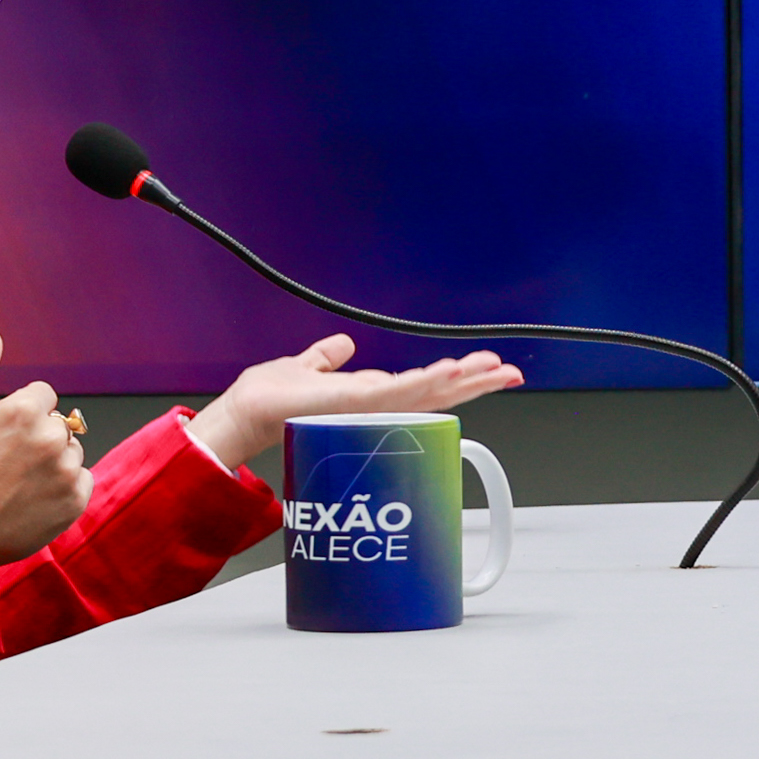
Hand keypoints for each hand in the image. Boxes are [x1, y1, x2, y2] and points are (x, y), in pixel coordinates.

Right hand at [0, 330, 92, 562]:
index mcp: (25, 411)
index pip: (43, 395)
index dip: (20, 415)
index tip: (2, 437)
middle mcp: (51, 438)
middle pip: (59, 423)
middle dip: (38, 436)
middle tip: (7, 463)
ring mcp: (66, 471)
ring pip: (72, 451)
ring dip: (53, 461)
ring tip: (19, 482)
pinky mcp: (76, 500)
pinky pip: (83, 480)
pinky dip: (64, 487)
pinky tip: (34, 497)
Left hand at [186, 333, 523, 471]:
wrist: (246, 413)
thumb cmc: (272, 399)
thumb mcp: (307, 368)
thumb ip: (326, 358)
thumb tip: (342, 345)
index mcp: (372, 396)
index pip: (426, 385)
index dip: (460, 377)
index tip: (490, 366)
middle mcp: (376, 404)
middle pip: (438, 392)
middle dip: (476, 382)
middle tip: (512, 372)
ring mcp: (369, 406)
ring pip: (427, 393)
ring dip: (461, 381)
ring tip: (493, 370)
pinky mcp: (354, 404)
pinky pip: (397, 393)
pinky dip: (425, 384)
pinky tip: (448, 373)